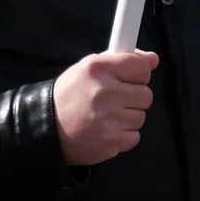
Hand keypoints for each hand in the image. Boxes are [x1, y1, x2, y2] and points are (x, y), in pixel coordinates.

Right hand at [53, 50, 157, 165]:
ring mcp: (110, 118)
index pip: (141, 67)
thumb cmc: (69, 96)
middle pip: (146, 94)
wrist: (46, 127)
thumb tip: (153, 59)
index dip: (138, 74)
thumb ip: (120, 61)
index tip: (129, 79)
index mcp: (98, 69)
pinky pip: (134, 136)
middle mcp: (105, 92)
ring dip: (127, 117)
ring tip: (106, 116)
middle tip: (115, 100)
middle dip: (133, 97)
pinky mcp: (112, 141)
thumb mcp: (87, 69)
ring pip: (141, 116)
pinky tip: (106, 130)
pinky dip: (123, 135)